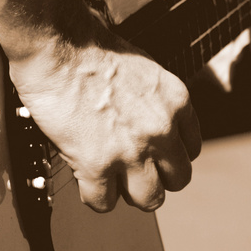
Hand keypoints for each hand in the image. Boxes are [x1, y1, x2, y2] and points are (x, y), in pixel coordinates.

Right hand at [10, 29, 201, 212]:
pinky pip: (105, 202)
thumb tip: (149, 119)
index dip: (170, 155)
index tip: (156, 156)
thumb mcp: (144, 68)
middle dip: (157, 178)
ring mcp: (131, 151)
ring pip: (149, 200)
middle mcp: (161, 130)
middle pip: (178, 179)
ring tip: (113, 181)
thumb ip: (155, 100)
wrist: (59, 47)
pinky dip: (95, 196)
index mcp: (177, 102)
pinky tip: (86, 181)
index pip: (192, 149)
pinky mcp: (97, 165)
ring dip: (130, 193)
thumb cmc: (91, 48)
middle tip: (135, 172)